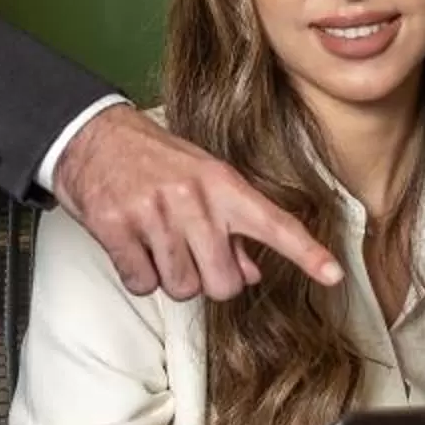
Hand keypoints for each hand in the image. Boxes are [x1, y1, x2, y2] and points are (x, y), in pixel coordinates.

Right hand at [52, 105, 341, 300]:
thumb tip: (254, 271)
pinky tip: (133, 245)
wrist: (91, 136)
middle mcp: (193, 198)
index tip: (334, 274)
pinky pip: (141, 282)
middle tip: (190, 254)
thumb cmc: (152, 160)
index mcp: (222, 184)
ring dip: (169, 276)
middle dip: (209, 280)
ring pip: (180, 288)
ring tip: (157, 242)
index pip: (274, 223)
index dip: (306, 253)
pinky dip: (137, 274)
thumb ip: (232, 227)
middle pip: (223, 282)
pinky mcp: (117, 227)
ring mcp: (154, 212)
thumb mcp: (202, 180)